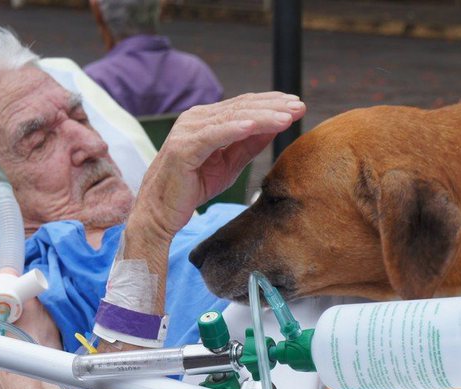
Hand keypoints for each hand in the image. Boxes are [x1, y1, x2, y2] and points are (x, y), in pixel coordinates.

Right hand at [134, 92, 305, 238]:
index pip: (244, 106)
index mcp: (207, 120)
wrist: (160, 212)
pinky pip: (213, 136)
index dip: (272, 104)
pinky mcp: (183, 148)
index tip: (297, 104)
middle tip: (299, 106)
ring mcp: (188, 131)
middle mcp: (196, 119)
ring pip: (232, 119)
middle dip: (273, 107)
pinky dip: (235, 130)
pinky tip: (255, 126)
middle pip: (241, 108)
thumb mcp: (229, 164)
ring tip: (287, 116)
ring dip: (262, 116)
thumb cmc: (193, 187)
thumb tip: (276, 126)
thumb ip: (250, 144)